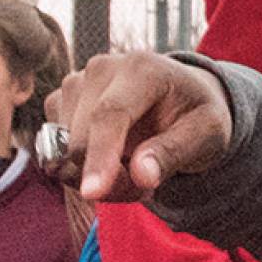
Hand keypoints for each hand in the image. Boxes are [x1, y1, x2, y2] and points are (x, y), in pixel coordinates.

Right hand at [46, 53, 234, 201]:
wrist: (181, 97)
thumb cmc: (196, 116)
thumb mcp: (206, 135)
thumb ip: (174, 153)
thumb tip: (141, 176)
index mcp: (142, 69)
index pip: (111, 114)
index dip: (100, 156)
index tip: (93, 193)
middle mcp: (102, 68)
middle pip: (82, 139)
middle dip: (109, 179)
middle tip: (145, 188)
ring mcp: (76, 82)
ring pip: (64, 149)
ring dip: (96, 175)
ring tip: (133, 170)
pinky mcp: (60, 100)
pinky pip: (55, 149)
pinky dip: (81, 168)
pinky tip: (111, 161)